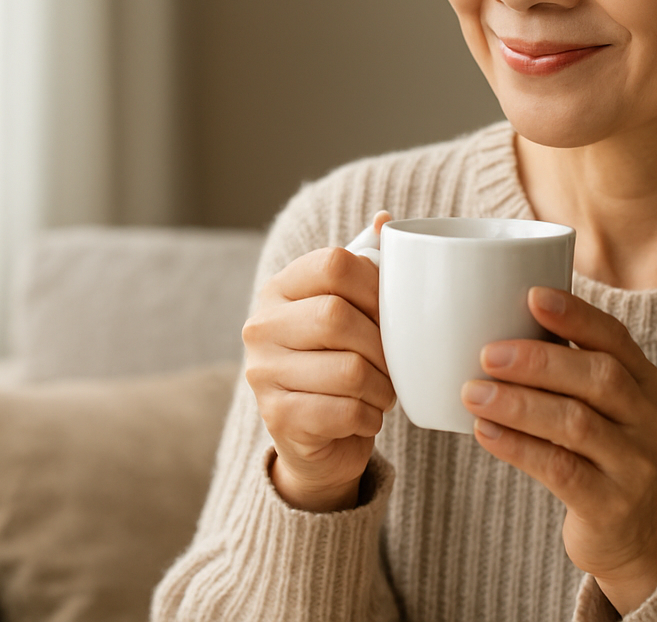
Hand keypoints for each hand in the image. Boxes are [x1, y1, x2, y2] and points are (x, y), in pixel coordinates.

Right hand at [242, 212, 394, 511]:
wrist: (317, 437)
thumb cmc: (341, 360)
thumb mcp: (352, 309)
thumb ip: (366, 265)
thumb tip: (386, 219)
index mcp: (280, 287)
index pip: (334, 264)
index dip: (376, 286)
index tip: (392, 314)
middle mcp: (261, 325)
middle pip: (338, 317)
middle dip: (383, 346)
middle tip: (395, 365)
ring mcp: (262, 372)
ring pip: (349, 370)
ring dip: (382, 387)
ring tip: (383, 392)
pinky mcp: (276, 418)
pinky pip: (344, 411)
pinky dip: (369, 417)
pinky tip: (365, 416)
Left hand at [461, 286, 656, 613]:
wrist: (634, 537)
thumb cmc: (600, 455)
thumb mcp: (603, 409)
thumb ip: (570, 371)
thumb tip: (501, 320)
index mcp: (647, 384)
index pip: (616, 338)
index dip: (576, 315)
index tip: (533, 296)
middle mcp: (650, 420)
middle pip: (599, 377)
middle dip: (540, 360)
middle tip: (489, 353)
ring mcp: (636, 464)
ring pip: (577, 423)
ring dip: (520, 403)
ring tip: (473, 392)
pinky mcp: (611, 504)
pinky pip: (560, 469)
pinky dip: (518, 447)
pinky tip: (485, 431)